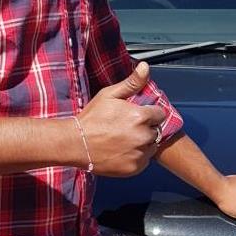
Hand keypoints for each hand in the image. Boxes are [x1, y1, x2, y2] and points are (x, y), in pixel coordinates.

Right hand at [76, 62, 165, 176]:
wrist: (75, 144)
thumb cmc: (91, 119)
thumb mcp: (109, 95)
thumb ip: (131, 83)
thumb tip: (145, 67)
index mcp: (140, 116)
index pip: (160, 114)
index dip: (149, 114)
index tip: (138, 116)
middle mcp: (143, 136)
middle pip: (156, 131)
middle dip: (146, 128)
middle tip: (127, 129)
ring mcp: (139, 154)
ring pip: (151, 147)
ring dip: (143, 144)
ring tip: (124, 140)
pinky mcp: (134, 168)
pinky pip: (144, 161)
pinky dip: (137, 157)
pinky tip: (122, 151)